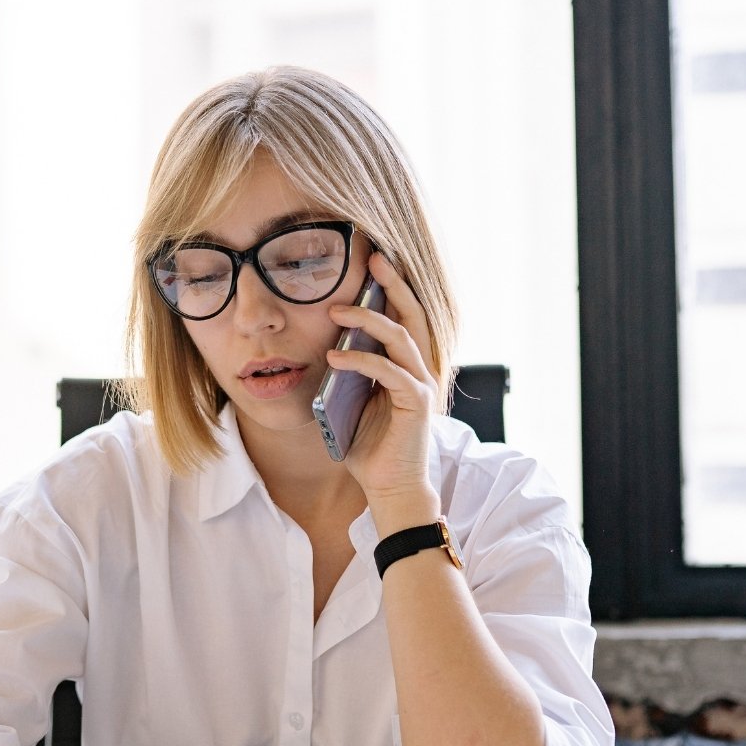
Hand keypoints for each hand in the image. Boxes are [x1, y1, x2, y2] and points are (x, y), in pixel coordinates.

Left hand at [326, 252, 445, 519]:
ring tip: (336, 310)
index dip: (392, 286)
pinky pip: (389, 372)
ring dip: (368, 320)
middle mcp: (420, 368)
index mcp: (406, 363)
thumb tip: (324, 343)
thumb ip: (347, 371)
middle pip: (413, 314)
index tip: (372, 259)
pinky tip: (335, 356)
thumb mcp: (351, 399)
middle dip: (393, 283)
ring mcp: (421, 384)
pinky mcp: (416, 404)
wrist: (388, 487)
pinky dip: (361, 361)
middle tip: (373, 258)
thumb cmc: (370, 445)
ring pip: (401, 337)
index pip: (404, 315)